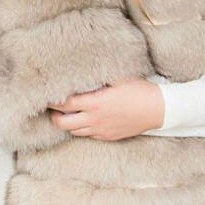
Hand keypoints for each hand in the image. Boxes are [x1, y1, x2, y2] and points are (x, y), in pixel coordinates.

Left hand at [48, 76, 164, 140]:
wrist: (157, 109)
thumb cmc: (139, 90)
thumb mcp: (118, 76)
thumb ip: (98, 75)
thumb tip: (82, 68)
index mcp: (95, 102)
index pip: (64, 103)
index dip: (52, 99)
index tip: (47, 93)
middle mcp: (95, 119)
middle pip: (62, 122)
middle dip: (54, 114)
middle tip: (52, 106)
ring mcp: (101, 131)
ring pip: (73, 131)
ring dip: (67, 122)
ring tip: (66, 113)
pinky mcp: (108, 137)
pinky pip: (88, 135)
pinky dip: (82, 128)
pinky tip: (84, 119)